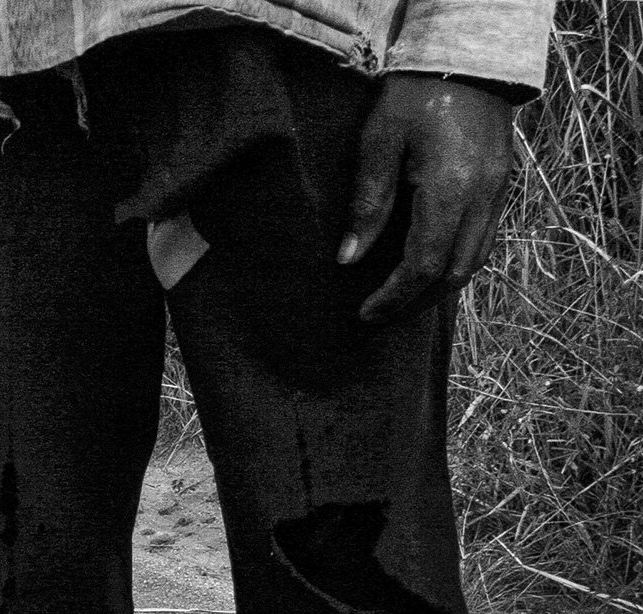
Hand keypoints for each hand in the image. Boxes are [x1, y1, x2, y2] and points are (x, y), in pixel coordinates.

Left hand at [338, 73, 515, 324]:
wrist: (467, 60)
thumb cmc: (414, 96)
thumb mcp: (378, 142)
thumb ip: (368, 202)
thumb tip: (349, 258)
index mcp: (452, 188)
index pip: (424, 264)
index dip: (395, 296)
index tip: (366, 313)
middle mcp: (483, 196)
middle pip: (455, 272)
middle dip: (416, 301)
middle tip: (380, 314)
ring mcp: (499, 191)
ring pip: (475, 260)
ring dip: (439, 287)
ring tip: (401, 299)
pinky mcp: (502, 185)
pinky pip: (484, 239)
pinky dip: (456, 262)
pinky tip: (429, 268)